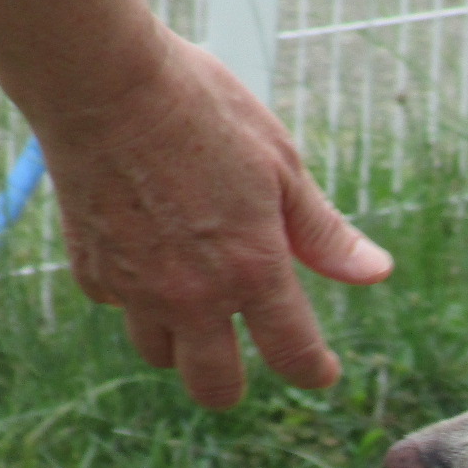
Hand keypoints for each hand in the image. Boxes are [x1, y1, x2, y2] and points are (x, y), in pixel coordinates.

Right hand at [38, 36, 389, 408]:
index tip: (321, 371)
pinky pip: (118, 306)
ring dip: (179, 341)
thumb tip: (375, 272)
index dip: (314, 371)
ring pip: (159, 354)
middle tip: (241, 357)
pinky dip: (133, 293)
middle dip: (233, 384)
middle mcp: (194, 294)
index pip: (293, 354)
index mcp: (252, 269)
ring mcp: (137, 287)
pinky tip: (143, 257)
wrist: (100, 79)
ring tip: (190, 303)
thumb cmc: (200, 109)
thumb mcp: (281, 164)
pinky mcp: (92, 269)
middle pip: (215, 388)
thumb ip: (323, 232)